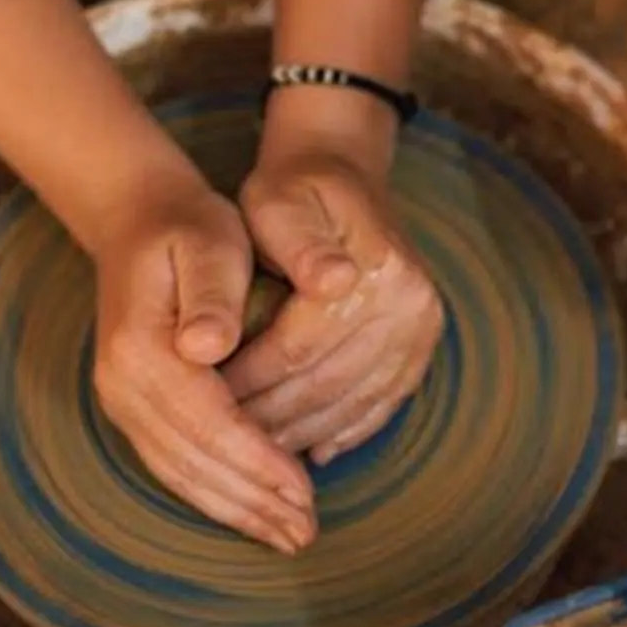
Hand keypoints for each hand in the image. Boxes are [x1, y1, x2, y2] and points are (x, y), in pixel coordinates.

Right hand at [86, 171, 319, 553]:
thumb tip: (207, 345)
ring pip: (181, 475)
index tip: (305, 490)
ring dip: (235, 510)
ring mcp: (122, 403)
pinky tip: (253, 510)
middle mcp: (122, 387)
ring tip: (288, 535)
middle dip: (252, 501)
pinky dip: (215, 494)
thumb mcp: (209, 241)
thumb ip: (212, 292)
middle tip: (306, 532)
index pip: (208, 422)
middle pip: (193, 462)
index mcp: (141, 350)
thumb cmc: (188, 228)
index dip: (258, 460)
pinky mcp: (135, 410)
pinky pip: (175, 465)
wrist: (138, 219)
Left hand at [225, 125, 446, 464]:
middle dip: (268, 419)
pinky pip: (382, 405)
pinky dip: (343, 433)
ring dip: (302, 434)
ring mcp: (423, 328)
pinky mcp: (422, 345)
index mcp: (379, 269)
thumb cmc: (295, 191)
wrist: (343, 174)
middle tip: (218, 442)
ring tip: (253, 452)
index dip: (248, 382)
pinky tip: (310, 451)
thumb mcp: (279, 201)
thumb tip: (331, 281)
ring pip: (352, 403)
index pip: (299, 348)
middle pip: (327, 383)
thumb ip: (297, 243)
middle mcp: (411, 304)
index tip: (203, 401)